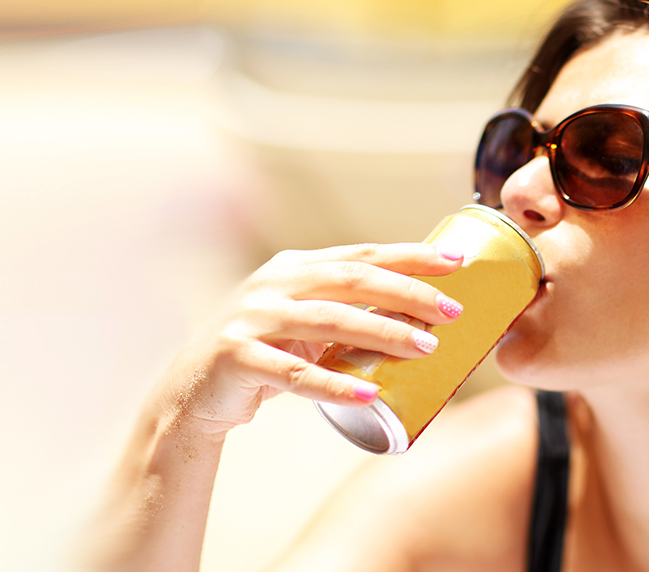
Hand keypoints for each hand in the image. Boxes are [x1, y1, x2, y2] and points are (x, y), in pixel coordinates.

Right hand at [156, 242, 464, 434]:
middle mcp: (272, 285)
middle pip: (351, 280)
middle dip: (406, 292)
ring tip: (426, 347)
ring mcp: (251, 319)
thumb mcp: (303, 324)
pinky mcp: (236, 358)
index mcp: (293, 268)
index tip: (457, 263)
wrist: (191, 392)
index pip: (361, 256)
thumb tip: (419, 314)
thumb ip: (346, 311)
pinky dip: (335, 384)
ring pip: (328, 321)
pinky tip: (371, 392)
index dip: (410, 257)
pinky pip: (294, 373)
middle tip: (451, 310)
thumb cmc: (263, 354)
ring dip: (382, 333)